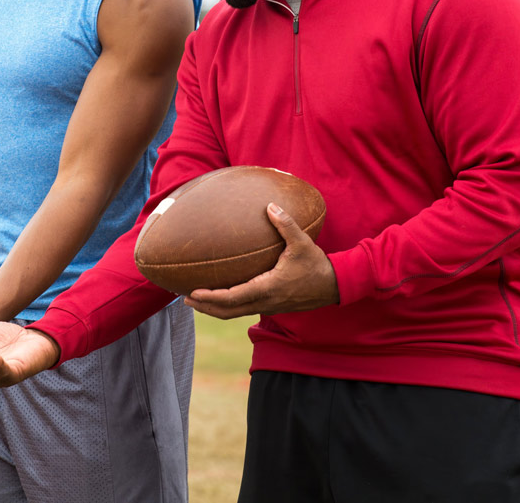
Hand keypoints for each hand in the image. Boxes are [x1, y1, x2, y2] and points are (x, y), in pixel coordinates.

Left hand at [184, 202, 339, 318]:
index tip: (193, 293)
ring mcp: (268, 307)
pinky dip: (229, 306)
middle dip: (205, 307)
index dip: (210, 298)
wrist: (334, 286)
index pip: (232, 298)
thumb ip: (286, 224)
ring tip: (197, 300)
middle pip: (227, 312)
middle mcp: (264, 302)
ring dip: (215, 309)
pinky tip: (223, 296)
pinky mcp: (272, 306)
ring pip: (235, 313)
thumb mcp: (302, 243)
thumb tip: (270, 206)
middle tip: (185, 299)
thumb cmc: (317, 265)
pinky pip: (244, 309)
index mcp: (267, 288)